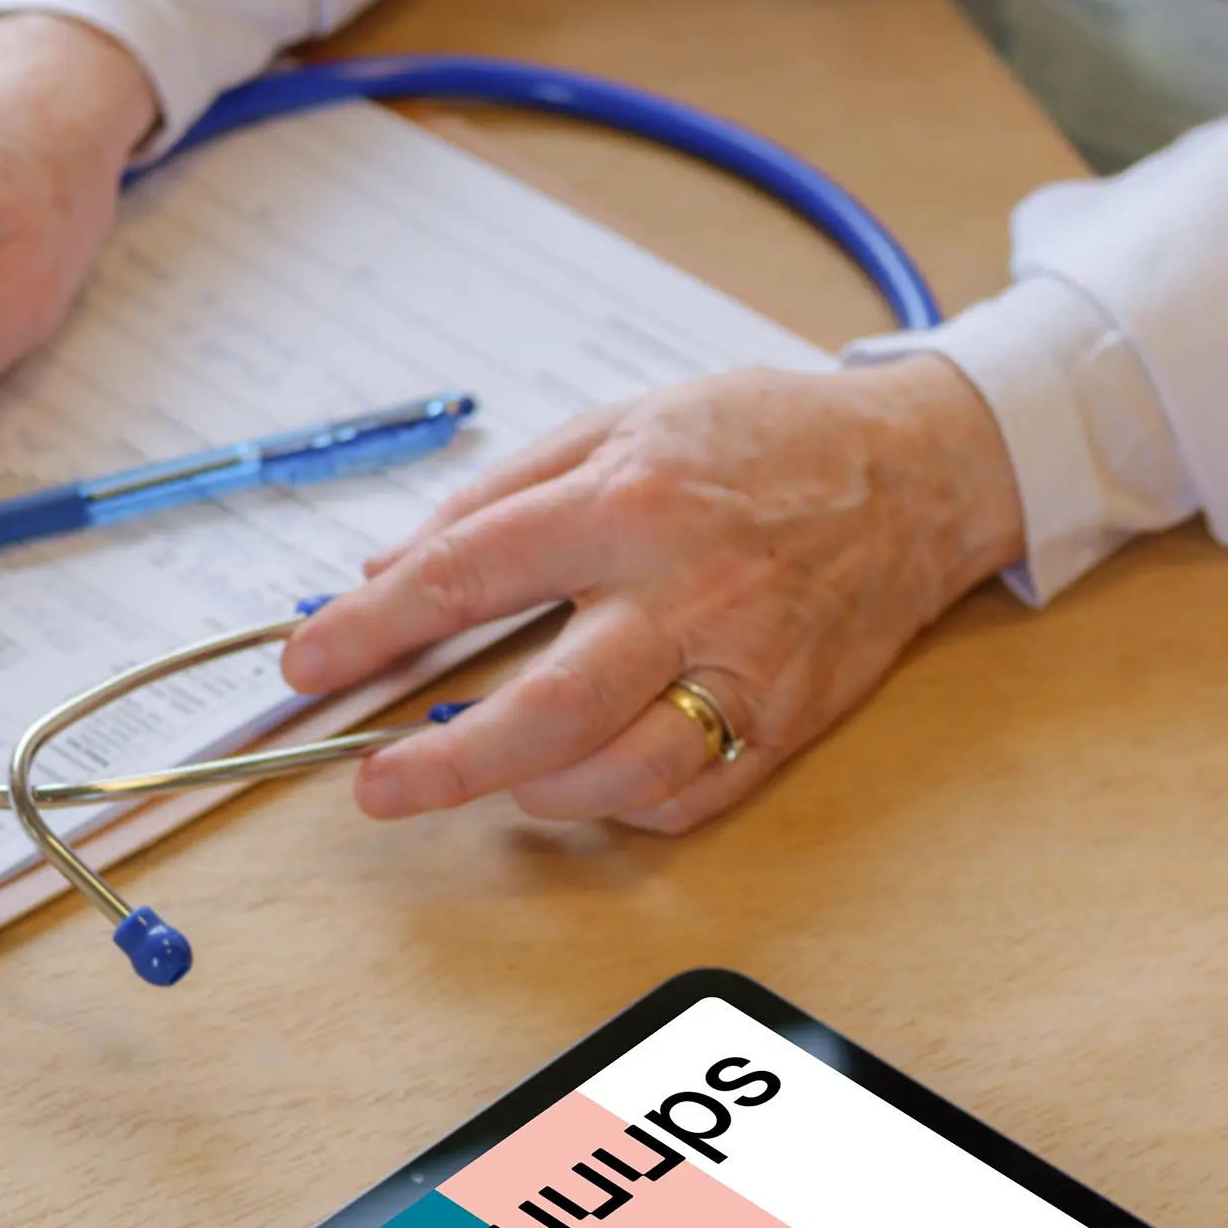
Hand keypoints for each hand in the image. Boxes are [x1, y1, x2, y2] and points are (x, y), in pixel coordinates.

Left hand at [273, 358, 1025, 831]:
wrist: (917, 471)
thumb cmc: (762, 440)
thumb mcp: (618, 423)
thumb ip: (501, 499)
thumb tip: (392, 573)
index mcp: (628, 499)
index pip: (469, 574)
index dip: (372, 628)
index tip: (310, 663)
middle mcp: (686, 589)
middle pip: (549, 704)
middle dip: (447, 760)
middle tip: (379, 786)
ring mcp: (745, 663)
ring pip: (626, 771)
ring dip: (537, 792)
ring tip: (492, 782)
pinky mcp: (788, 717)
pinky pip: (690, 795)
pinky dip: (622, 804)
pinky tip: (586, 780)